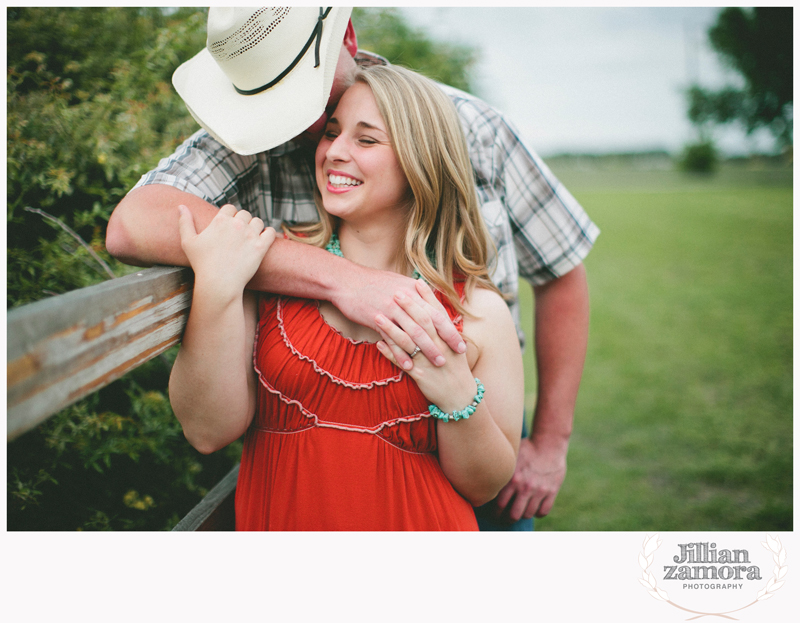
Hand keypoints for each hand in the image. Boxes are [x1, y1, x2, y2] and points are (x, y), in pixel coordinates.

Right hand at [178, 204, 274, 296]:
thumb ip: (185, 222)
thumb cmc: (202, 264)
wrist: (218, 284)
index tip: (229, 225)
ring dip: (255, 227)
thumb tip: (181, 206)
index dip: (230, 215)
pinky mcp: (261, 247)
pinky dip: (269, 234)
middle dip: (243, 221)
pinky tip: (264, 239)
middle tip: (239, 234)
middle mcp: (237, 224)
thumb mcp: (188, 242)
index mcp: (220, 220)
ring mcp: (250, 235)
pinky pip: (270, 232)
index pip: (230, 208)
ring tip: (250, 237)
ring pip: (258, 222)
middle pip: (245, 214)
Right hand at [335, 274, 465, 367]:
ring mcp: (391, 309)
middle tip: (454, 356)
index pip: (437, 312)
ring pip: (414, 332)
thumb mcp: (398, 281)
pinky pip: (393, 339)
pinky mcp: (377, 319)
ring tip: (437, 364)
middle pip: (429, 323)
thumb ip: (415, 293)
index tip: (461, 343)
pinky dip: (402, 353)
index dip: (450, 329)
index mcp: (413, 291)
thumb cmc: (373, 282)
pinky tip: (410, 366)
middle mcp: (405, 299)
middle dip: (444, 341)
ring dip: (426, 350)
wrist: (346, 280)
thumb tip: (431, 300)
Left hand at [374, 281, 474, 410]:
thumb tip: (434, 305)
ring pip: (408, 342)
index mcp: (448, 338)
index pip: (437, 313)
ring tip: (377, 316)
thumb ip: (444, 326)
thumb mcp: (454, 345)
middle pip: (422, 323)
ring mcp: (429, 361)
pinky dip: (390, 352)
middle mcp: (439, 347)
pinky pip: (402, 362)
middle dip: (408, 307)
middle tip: (395, 293)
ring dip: (392, 328)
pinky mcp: (420, 375)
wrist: (459, 396)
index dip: (426, 297)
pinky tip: (378, 343)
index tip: (415, 282)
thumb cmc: (454, 366)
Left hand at [493, 436, 567, 520]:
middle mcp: (525, 487)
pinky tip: (534, 507)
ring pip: (528, 514)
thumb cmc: (526, 448)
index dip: (495, 512)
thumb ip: (501, 472)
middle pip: (513, 515)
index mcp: (512, 479)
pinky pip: (543, 511)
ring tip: (519, 512)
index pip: (499, 504)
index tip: (494, 514)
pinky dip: (537, 513)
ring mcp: (539, 490)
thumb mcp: (510, 458)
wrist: (549, 443)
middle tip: (505, 519)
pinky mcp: (552, 491)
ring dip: (522, 515)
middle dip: (507, 519)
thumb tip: (485, 481)